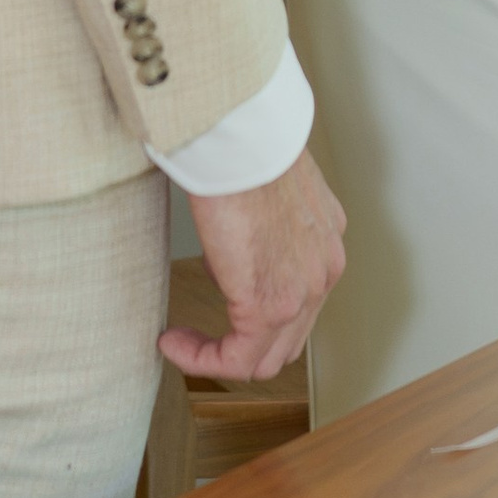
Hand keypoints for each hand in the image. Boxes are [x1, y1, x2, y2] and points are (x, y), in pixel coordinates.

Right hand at [166, 151, 346, 381]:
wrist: (243, 137)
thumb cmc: (244, 144)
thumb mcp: (264, 187)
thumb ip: (261, 221)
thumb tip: (231, 245)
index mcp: (324, 238)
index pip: (301, 301)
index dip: (256, 313)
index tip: (215, 296)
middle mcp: (324, 269)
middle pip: (288, 338)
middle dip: (241, 343)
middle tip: (199, 332)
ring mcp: (304, 292)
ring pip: (266, 358)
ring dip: (219, 356)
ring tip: (182, 340)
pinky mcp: (270, 306)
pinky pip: (237, 360)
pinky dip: (202, 360)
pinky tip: (172, 341)